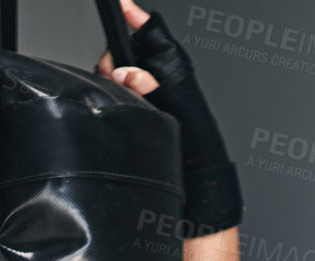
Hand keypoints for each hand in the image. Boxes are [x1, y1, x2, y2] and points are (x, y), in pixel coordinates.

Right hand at [95, 0, 243, 235]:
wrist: (201, 188)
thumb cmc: (199, 152)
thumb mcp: (176, 111)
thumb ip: (149, 87)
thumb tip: (125, 73)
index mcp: (175, 71)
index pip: (151, 32)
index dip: (133, 15)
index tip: (120, 3)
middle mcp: (163, 81)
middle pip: (128, 53)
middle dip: (115, 59)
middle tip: (113, 75)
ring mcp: (151, 98)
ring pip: (122, 76)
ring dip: (115, 81)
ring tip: (118, 94)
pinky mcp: (144, 115)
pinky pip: (122, 96)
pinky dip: (116, 97)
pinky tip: (117, 104)